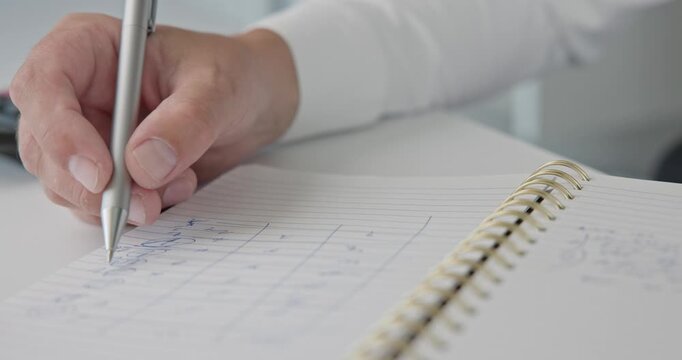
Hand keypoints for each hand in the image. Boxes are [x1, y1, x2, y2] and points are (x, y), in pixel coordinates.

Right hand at [10, 13, 298, 225]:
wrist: (253, 104)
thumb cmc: (233, 76)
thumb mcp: (218, 89)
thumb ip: (184, 124)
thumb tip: (143, 165)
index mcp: (92, 48)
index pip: (45, 85)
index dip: (60, 133)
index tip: (100, 173)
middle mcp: (80, 93)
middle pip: (44, 146)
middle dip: (89, 185)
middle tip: (142, 203)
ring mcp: (90, 134)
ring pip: (66, 183)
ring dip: (116, 202)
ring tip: (176, 186)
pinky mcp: (108, 169)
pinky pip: (97, 203)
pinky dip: (131, 209)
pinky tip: (172, 191)